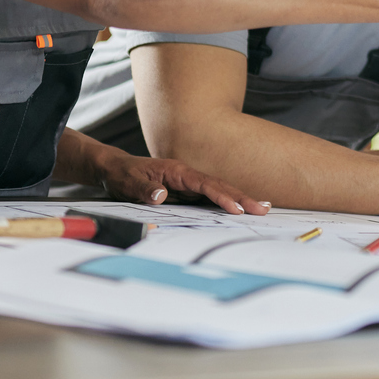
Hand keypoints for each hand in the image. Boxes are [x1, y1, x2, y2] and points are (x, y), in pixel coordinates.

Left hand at [98, 151, 269, 214]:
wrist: (115, 169)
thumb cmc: (122, 174)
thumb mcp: (128, 182)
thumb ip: (145, 189)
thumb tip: (161, 196)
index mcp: (176, 171)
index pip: (205, 184)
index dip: (222, 196)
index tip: (237, 208)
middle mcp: (187, 176)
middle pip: (219, 186)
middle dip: (241, 197)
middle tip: (263, 209)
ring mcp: (188, 184)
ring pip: (218, 191)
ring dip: (239, 199)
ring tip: (261, 208)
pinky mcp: (186, 192)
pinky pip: (209, 198)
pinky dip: (226, 203)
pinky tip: (238, 209)